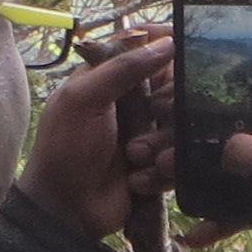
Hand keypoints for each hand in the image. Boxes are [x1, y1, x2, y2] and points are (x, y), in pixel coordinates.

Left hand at [12, 27, 172, 241]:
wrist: (66, 209)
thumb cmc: (66, 148)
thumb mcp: (84, 99)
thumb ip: (123, 68)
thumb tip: (166, 42)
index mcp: (110, 79)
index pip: (148, 51)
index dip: (167, 51)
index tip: (185, 53)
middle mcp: (133, 103)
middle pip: (175, 90)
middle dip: (166, 110)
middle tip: (150, 121)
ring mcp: (147, 135)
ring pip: (181, 127)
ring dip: (160, 145)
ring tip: (135, 159)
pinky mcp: (158, 165)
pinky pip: (180, 160)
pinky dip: (161, 172)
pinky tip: (138, 179)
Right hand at [177, 36, 251, 248]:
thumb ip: (244, 148)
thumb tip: (227, 147)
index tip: (229, 43)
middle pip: (249, 117)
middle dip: (201, 122)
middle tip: (163, 116)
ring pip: (235, 163)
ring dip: (196, 169)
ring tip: (158, 170)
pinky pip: (241, 209)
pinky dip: (218, 221)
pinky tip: (193, 235)